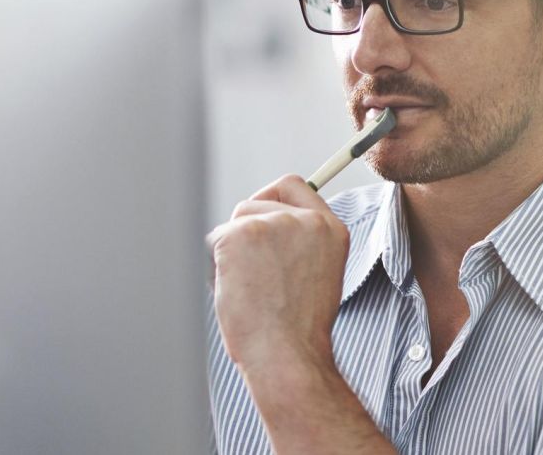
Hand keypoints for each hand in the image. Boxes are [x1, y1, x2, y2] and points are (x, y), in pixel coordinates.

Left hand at [208, 174, 350, 372]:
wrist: (287, 355)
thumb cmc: (297, 329)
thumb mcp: (318, 275)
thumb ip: (299, 244)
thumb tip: (263, 228)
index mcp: (330, 229)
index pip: (294, 186)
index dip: (270, 197)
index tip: (259, 215)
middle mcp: (305, 220)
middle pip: (254, 203)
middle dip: (243, 232)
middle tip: (251, 273)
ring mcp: (272, 224)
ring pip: (232, 224)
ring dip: (230, 252)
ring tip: (247, 288)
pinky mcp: (239, 235)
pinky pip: (212, 241)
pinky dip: (214, 266)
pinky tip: (234, 291)